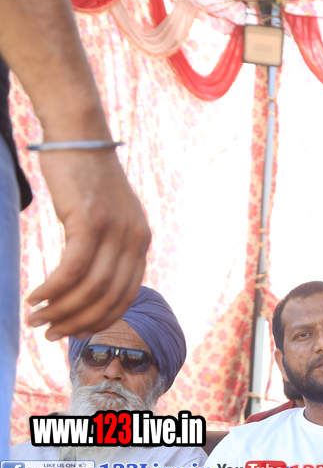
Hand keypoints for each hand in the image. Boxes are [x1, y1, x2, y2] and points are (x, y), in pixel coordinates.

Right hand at [26, 149, 149, 340]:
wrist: (77, 134)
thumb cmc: (83, 176)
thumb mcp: (103, 216)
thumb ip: (104, 246)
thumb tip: (86, 281)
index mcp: (141, 241)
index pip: (127, 295)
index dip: (99, 318)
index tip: (73, 330)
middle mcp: (135, 239)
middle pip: (109, 298)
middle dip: (78, 322)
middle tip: (48, 332)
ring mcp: (115, 231)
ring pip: (90, 288)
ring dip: (61, 309)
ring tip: (35, 319)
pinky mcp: (90, 221)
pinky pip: (72, 269)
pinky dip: (53, 289)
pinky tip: (35, 297)